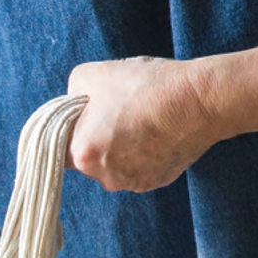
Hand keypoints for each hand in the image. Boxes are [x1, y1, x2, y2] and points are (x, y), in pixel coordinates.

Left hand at [67, 33, 257, 191]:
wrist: (199, 100)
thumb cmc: (143, 86)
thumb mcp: (89, 74)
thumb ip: (70, 95)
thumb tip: (74, 105)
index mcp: (81, 155)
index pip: (59, 146)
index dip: (72, 126)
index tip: (85, 111)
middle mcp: (105, 178)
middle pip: (88, 157)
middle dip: (97, 135)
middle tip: (117, 109)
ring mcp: (133, 183)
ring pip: (115, 163)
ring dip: (121, 145)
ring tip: (140, 117)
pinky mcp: (158, 182)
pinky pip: (140, 166)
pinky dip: (144, 152)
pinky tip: (156, 130)